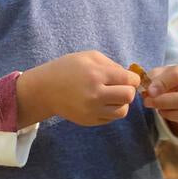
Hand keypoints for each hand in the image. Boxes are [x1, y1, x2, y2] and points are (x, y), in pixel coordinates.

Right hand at [16, 51, 139, 126]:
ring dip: (122, 103)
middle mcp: (96, 95)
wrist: (44, 89)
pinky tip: (103, 103)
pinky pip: (111, 119)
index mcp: (97, 75)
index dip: (132, 78)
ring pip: (122, 111)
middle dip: (129, 90)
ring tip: (112, 96)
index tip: (127, 77)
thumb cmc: (67, 68)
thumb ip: (112, 64)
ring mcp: (92, 111)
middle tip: (121, 87)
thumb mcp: (89, 57)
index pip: (129, 80)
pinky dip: (112, 111)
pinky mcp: (89, 121)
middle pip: (129, 97)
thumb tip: (130, 76)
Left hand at [141, 64, 177, 137]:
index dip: (160, 85)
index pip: (177, 76)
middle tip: (149, 103)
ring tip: (161, 111)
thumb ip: (153, 80)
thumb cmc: (169, 82)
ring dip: (171, 115)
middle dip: (162, 104)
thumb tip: (150, 91)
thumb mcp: (160, 75)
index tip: (149, 92)